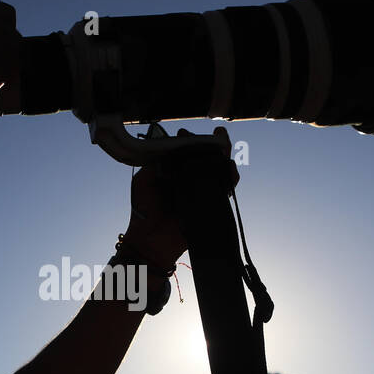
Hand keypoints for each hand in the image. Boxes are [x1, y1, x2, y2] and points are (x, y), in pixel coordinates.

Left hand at [122, 128, 239, 268]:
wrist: (150, 240)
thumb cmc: (143, 210)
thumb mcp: (144, 180)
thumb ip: (156, 163)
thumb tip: (173, 147)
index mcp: (174, 169)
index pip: (187, 150)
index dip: (190, 140)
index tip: (186, 133)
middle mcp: (189, 178)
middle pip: (207, 157)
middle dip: (214, 144)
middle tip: (218, 134)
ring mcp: (201, 191)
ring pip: (219, 170)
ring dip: (224, 157)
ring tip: (224, 146)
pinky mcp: (211, 205)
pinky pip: (225, 189)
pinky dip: (230, 179)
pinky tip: (229, 170)